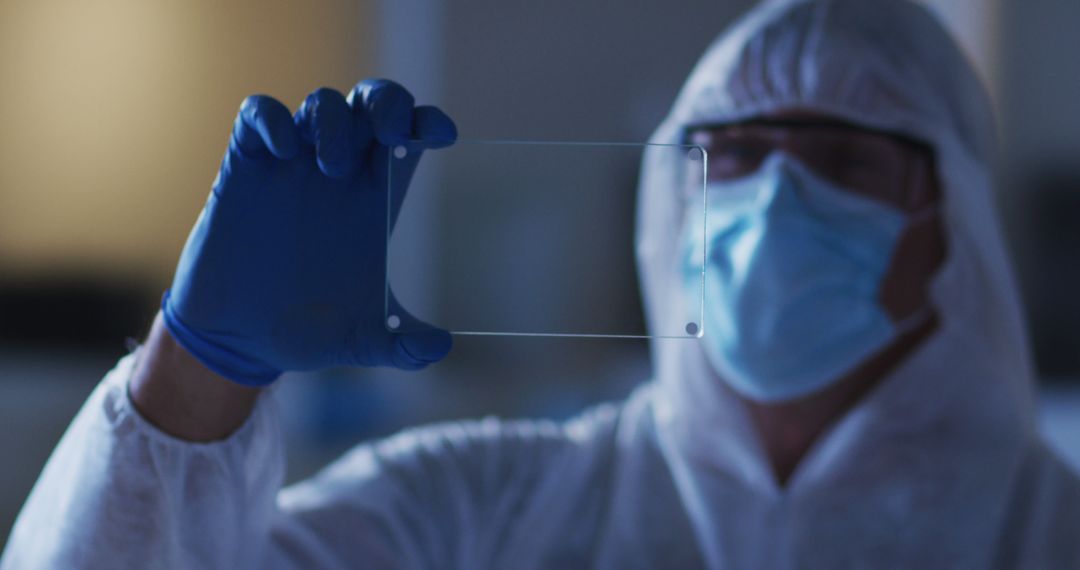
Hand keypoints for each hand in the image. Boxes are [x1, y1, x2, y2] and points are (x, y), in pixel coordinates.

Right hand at [161, 79, 454, 385]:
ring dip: (333, 121)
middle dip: (386, 102)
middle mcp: (338, 173)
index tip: (441, 134)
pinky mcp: (244, 168)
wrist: (236, 342)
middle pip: (370, 103)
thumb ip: (403, 346)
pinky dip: (272, 119)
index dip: (426, 123)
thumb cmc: (304, 331)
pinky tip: (284, 150)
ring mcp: (291, 166)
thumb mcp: (361, 341)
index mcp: (374, 199)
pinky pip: (257, 115)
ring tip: (334, 167)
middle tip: (390, 132)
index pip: (408, 137)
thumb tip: (441, 347)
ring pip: (321, 104)